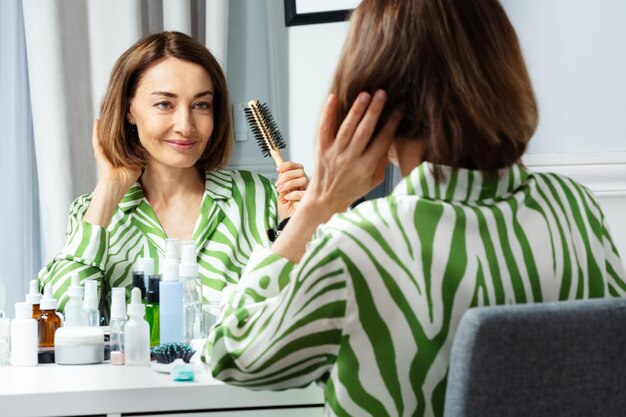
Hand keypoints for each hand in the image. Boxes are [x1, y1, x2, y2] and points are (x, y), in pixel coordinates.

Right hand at [92, 119, 141, 191]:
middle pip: (112, 134)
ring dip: (105, 125)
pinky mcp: (99, 153)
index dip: (125, 130)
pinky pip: (96, 140)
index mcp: (118, 153)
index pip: (122, 139)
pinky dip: (96, 131)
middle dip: (115, 124)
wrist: (116, 187)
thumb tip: (147, 152)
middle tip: (117, 111)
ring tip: (106, 112)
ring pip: (104, 135)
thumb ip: (140, 158)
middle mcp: (109, 150)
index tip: (130, 119)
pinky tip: (97, 121)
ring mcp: (103, 151)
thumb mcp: (137, 166)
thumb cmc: (126, 180)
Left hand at [276, 161, 307, 219]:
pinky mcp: (310, 200)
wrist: (288, 222)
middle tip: (278, 184)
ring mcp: (308, 192)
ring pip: (303, 178)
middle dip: (287, 175)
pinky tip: (288, 198)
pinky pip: (303, 192)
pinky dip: (293, 193)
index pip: (297, 167)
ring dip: (290, 183)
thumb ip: (282, 184)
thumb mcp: (281, 195)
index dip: (288, 165)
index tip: (278, 169)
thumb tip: (280, 173)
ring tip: (282, 190)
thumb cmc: (286, 211)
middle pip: (300, 171)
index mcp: (298, 181)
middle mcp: (304, 185)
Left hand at [301, 90, 401, 215]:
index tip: (400, 108)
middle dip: (374, 111)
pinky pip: (324, 128)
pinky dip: (328, 113)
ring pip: (346, 128)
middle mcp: (350, 159)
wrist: (325, 199)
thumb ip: (382, 160)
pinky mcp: (321, 149)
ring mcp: (334, 153)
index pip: (382, 140)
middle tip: (382, 93)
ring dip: (356, 110)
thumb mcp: (374, 180)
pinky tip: (333, 97)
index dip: (392, 123)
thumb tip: (390, 137)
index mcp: (366, 167)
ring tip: (365, 94)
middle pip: (364, 131)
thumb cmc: (353, 189)